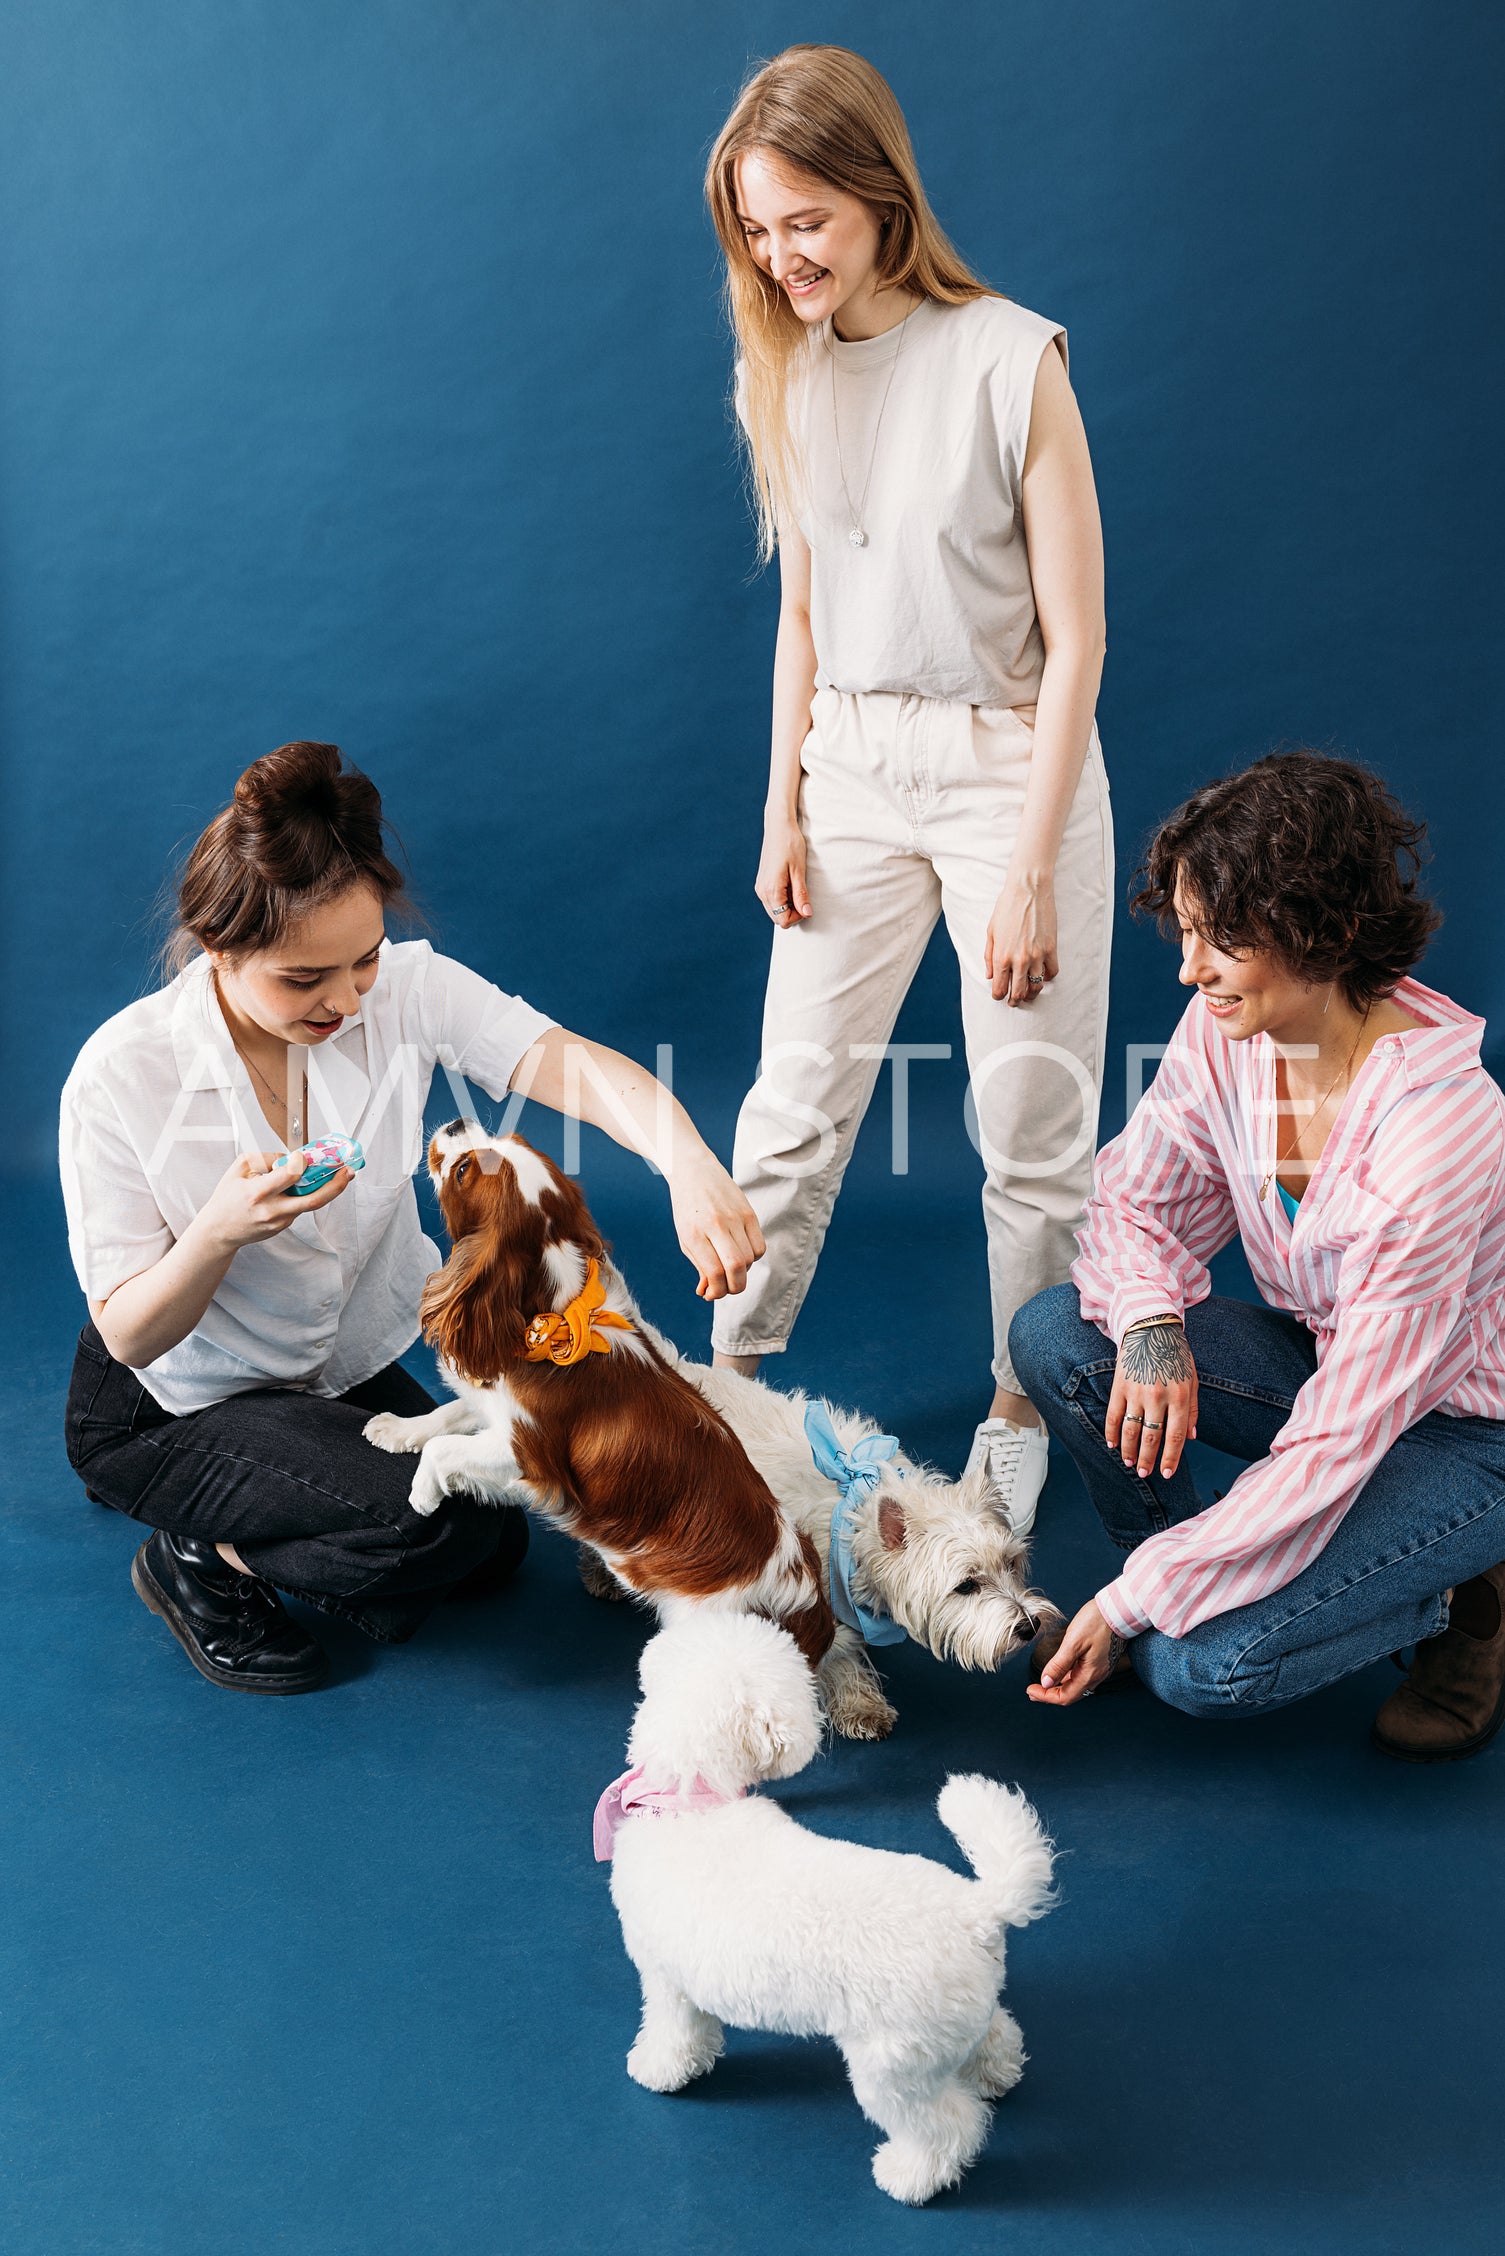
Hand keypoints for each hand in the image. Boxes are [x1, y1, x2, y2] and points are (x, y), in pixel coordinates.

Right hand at [192, 1150, 353, 1254]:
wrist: (218, 1231)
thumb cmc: (226, 1198)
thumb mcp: (239, 1169)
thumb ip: (265, 1158)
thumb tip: (290, 1157)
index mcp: (258, 1193)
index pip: (290, 1176)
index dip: (303, 1162)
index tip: (308, 1155)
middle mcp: (272, 1210)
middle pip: (313, 1199)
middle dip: (335, 1185)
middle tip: (348, 1171)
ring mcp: (279, 1222)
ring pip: (310, 1203)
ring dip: (327, 1188)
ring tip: (341, 1175)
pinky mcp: (282, 1227)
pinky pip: (298, 1207)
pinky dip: (305, 1195)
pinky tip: (307, 1185)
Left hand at [668, 1152, 765, 1299]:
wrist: (694, 1171)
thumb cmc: (687, 1209)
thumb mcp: (686, 1238)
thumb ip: (700, 1266)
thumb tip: (711, 1293)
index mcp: (695, 1233)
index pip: (715, 1272)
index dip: (717, 1291)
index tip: (711, 1293)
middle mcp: (717, 1225)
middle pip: (737, 1267)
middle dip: (734, 1287)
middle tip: (726, 1288)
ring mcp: (736, 1217)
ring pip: (750, 1259)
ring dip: (742, 1272)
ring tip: (729, 1266)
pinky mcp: (749, 1213)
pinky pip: (759, 1246)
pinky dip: (753, 1258)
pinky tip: (740, 1253)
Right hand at [755, 817, 810, 930]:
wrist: (778, 826)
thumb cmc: (790, 845)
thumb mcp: (799, 871)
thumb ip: (801, 895)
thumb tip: (806, 914)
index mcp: (771, 890)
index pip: (783, 920)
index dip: (798, 916)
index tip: (807, 903)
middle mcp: (762, 892)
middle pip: (777, 918)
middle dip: (793, 913)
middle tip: (803, 896)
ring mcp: (760, 887)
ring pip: (774, 910)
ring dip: (788, 906)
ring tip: (796, 887)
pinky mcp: (761, 882)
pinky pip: (771, 900)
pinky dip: (782, 899)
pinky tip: (790, 884)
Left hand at [985, 870, 1058, 1004]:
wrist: (1028, 890)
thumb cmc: (1006, 907)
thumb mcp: (991, 932)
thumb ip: (989, 956)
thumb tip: (990, 976)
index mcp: (1001, 956)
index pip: (1000, 988)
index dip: (999, 996)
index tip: (999, 996)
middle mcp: (1019, 960)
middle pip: (1018, 992)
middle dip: (1015, 1000)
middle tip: (1014, 1001)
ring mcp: (1037, 955)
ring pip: (1037, 986)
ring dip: (1032, 993)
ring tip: (1029, 992)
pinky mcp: (1051, 949)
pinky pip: (1052, 972)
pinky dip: (1047, 977)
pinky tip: (1042, 975)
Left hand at [1025, 1599, 1116, 1705]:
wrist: (1120, 1610)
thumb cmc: (1098, 1622)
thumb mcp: (1073, 1642)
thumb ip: (1059, 1664)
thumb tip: (1046, 1682)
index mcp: (1089, 1674)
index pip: (1065, 1696)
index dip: (1045, 1696)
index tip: (1031, 1691)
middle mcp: (1096, 1676)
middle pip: (1070, 1694)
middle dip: (1050, 1694)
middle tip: (1033, 1691)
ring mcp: (1100, 1669)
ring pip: (1076, 1685)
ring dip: (1058, 1687)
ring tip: (1043, 1684)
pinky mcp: (1101, 1661)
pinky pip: (1082, 1676)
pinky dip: (1068, 1678)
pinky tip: (1061, 1672)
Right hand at [1107, 1320, 1197, 1477]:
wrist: (1151, 1328)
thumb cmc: (1176, 1356)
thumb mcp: (1192, 1381)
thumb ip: (1193, 1410)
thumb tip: (1191, 1438)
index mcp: (1180, 1397)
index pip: (1175, 1436)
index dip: (1170, 1458)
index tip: (1167, 1473)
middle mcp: (1158, 1396)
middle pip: (1151, 1437)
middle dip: (1147, 1460)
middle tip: (1145, 1473)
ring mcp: (1137, 1392)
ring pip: (1131, 1430)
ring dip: (1129, 1450)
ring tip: (1129, 1463)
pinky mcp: (1120, 1386)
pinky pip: (1114, 1415)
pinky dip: (1112, 1432)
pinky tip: (1113, 1444)